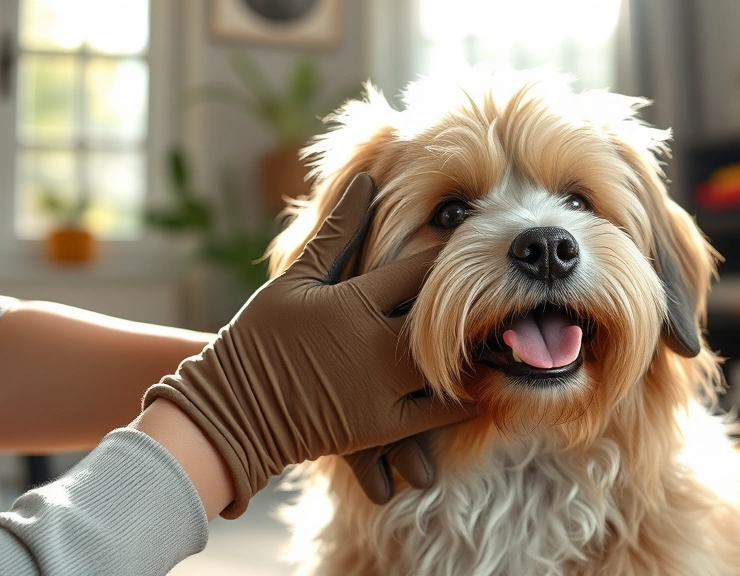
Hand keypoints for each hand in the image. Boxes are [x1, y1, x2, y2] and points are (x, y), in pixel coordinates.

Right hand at [143, 173, 473, 517]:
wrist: (233, 411)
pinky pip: (438, 414)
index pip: (421, 268)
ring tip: (504, 334)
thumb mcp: (295, 278)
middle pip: (447, 314)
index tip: (477, 243)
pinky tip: (482, 383)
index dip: (453, 253)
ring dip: (479, 350)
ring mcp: (382, 388)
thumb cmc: (259, 337)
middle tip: (506, 289)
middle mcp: (375, 343)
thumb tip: (367, 180)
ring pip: (451, 365)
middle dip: (478, 299)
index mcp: (355, 301)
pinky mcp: (383, 426)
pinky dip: (464, 398)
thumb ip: (338, 231)